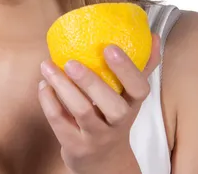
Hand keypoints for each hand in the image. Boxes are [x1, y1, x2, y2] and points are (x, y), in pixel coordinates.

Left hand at [38, 34, 160, 173]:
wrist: (104, 161)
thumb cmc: (115, 117)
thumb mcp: (131, 96)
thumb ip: (142, 66)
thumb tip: (153, 36)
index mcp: (132, 104)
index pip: (139, 89)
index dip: (126, 69)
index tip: (109, 47)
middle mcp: (117, 122)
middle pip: (112, 105)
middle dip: (90, 82)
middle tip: (71, 61)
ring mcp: (96, 135)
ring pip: (81, 111)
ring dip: (62, 86)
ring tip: (47, 66)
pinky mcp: (74, 144)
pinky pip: (60, 122)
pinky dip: (48, 101)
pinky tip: (43, 84)